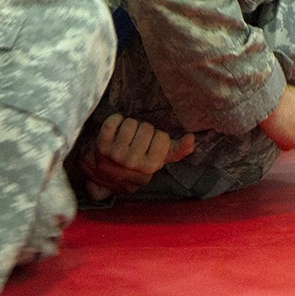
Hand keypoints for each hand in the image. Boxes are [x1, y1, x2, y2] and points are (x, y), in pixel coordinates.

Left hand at [80, 113, 195, 200]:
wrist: (106, 174)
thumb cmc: (136, 164)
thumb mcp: (157, 161)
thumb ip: (176, 151)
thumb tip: (192, 139)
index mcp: (150, 166)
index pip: (162, 137)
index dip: (157, 138)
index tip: (151, 145)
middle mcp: (133, 162)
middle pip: (147, 128)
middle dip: (144, 131)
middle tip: (137, 141)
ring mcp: (116, 154)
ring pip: (130, 123)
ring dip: (129, 126)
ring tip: (126, 137)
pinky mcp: (102, 145)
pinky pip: (113, 121)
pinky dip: (115, 121)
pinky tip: (115, 130)